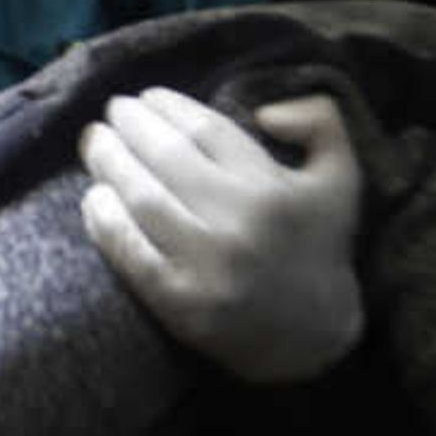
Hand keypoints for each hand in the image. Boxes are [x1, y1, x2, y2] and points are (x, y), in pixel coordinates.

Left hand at [78, 89, 363, 383]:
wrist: (310, 339)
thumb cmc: (318, 249)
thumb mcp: (342, 178)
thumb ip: (321, 122)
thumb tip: (266, 111)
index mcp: (271, 188)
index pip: (206, 130)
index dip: (170, 106)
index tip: (149, 97)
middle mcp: (237, 222)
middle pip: (167, 157)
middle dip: (131, 126)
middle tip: (112, 110)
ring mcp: (205, 263)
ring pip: (143, 198)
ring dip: (110, 164)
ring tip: (95, 142)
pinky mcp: (178, 302)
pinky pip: (130, 252)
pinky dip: (105, 222)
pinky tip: (94, 198)